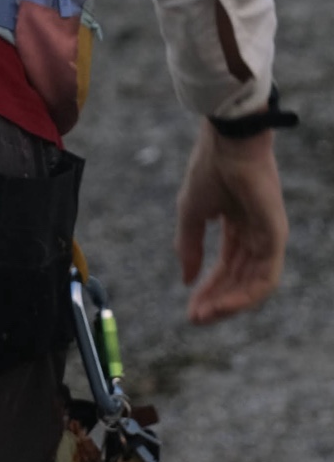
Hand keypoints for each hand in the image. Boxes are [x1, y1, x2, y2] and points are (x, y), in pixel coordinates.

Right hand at [176, 120, 285, 323]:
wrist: (226, 143)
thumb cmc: (208, 169)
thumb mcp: (191, 213)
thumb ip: (188, 246)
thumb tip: (185, 280)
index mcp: (238, 227)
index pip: (225, 267)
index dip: (207, 288)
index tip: (189, 308)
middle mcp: (256, 235)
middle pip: (239, 279)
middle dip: (216, 300)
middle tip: (194, 318)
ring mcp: (268, 236)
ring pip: (254, 284)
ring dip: (229, 303)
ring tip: (204, 315)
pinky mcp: (276, 236)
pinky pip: (265, 277)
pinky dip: (245, 294)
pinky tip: (223, 303)